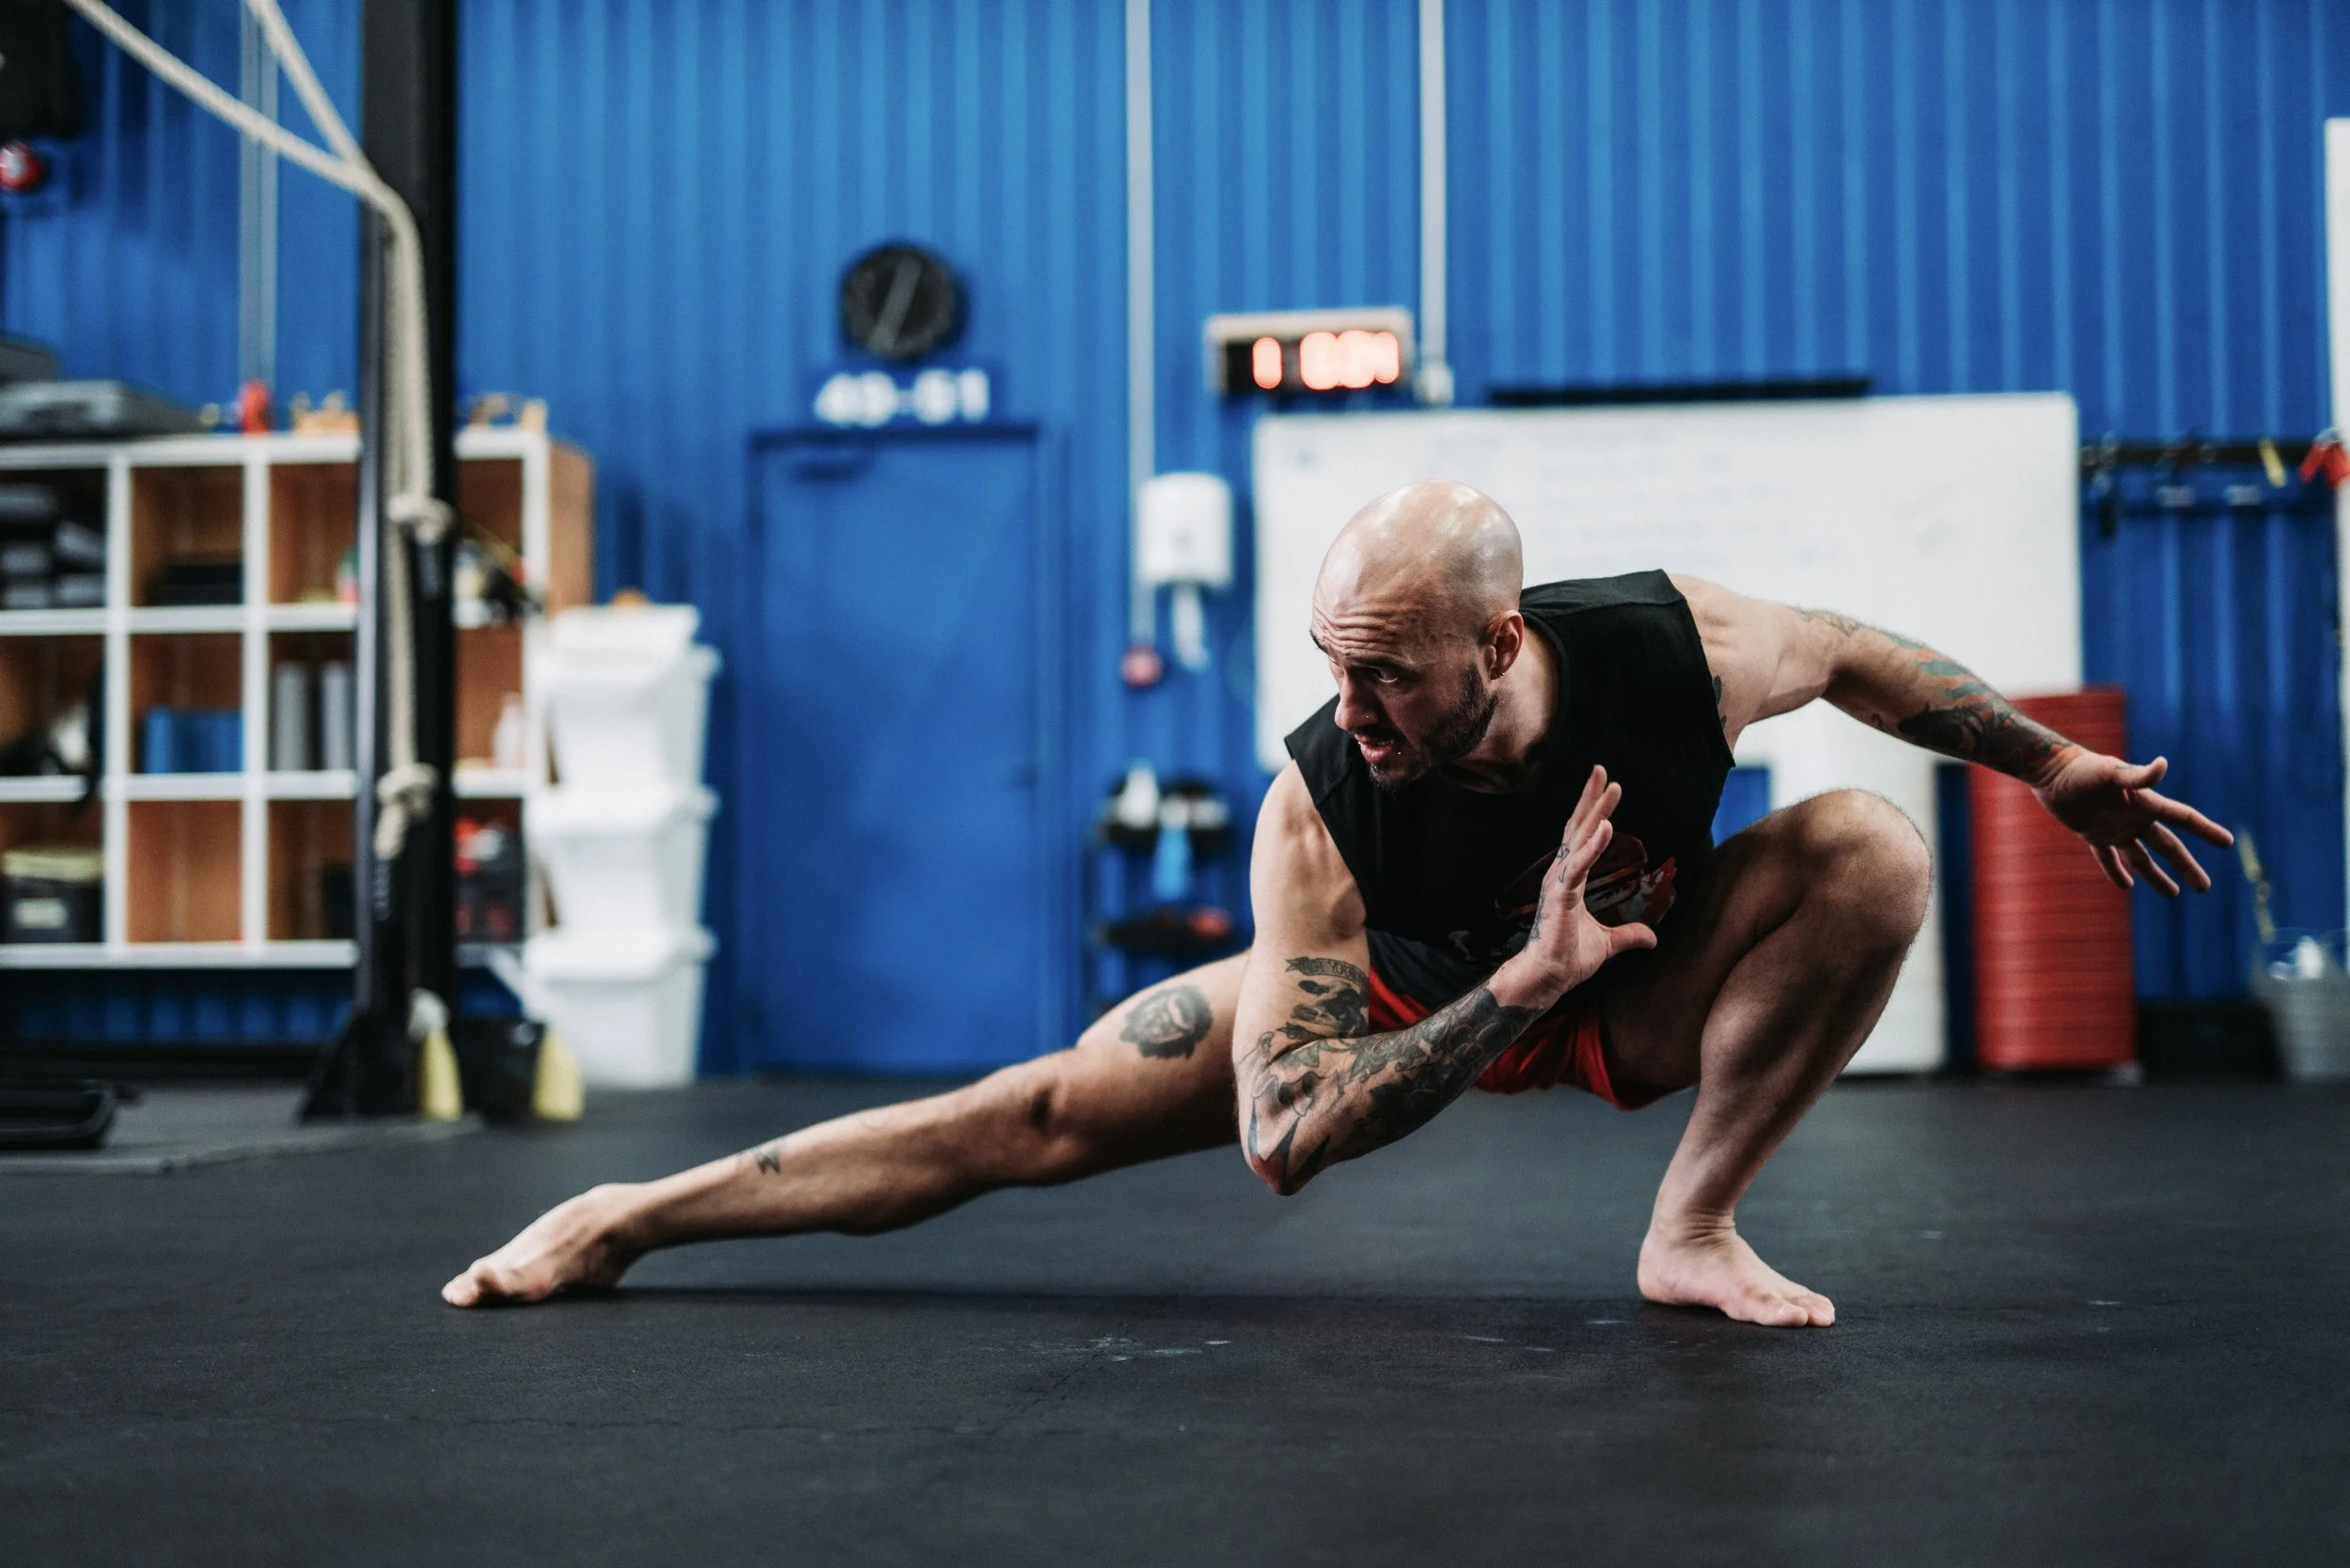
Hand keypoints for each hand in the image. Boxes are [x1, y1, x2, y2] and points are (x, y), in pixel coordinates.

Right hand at [1517, 765, 1658, 991]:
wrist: (1548, 978)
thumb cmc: (1568, 958)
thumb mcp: (1608, 943)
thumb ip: (1630, 935)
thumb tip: (1653, 937)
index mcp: (1569, 879)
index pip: (1581, 837)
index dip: (1592, 810)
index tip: (1604, 786)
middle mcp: (1561, 873)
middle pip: (1578, 827)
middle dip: (1591, 798)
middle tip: (1601, 770)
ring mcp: (1559, 882)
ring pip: (1580, 839)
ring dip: (1596, 811)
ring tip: (1611, 787)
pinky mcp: (1561, 895)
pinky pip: (1579, 865)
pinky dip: (1592, 845)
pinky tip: (1605, 825)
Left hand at [2032, 749, 2232, 895]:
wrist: (2051, 772)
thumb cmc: (2082, 769)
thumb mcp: (2110, 773)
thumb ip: (2137, 775)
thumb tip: (2163, 764)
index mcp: (2146, 803)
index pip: (2184, 819)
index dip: (2206, 830)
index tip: (2228, 843)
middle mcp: (2135, 818)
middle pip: (2168, 847)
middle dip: (2186, 867)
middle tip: (2204, 888)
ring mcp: (2115, 828)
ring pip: (2141, 858)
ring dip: (2156, 877)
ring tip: (2174, 894)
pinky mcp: (2093, 835)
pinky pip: (2108, 859)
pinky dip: (2116, 872)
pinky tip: (2127, 886)